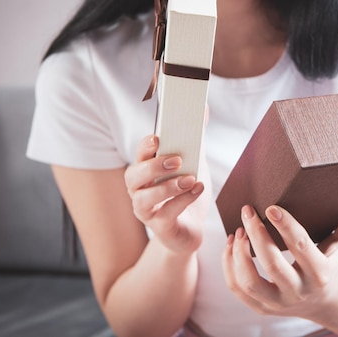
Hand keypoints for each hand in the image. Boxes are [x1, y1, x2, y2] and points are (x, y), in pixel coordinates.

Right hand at [124, 135, 210, 255]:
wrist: (192, 229)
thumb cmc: (187, 192)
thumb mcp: (194, 163)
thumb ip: (196, 138)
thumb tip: (204, 108)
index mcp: (145, 172)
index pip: (138, 156)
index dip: (145, 147)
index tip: (158, 138)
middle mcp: (139, 191)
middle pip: (132, 177)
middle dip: (152, 166)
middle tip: (176, 160)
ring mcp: (147, 211)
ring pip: (143, 199)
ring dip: (167, 187)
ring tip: (190, 179)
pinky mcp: (160, 228)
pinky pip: (165, 214)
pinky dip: (182, 201)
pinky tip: (197, 190)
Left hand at [222, 203, 337, 320]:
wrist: (328, 304)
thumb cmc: (335, 266)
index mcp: (320, 273)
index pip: (301, 246)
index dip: (285, 226)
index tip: (271, 206)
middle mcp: (299, 291)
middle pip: (272, 264)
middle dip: (256, 235)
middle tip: (248, 211)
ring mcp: (279, 303)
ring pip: (250, 282)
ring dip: (238, 254)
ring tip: (237, 231)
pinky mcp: (263, 308)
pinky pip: (237, 290)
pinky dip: (229, 267)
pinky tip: (231, 246)